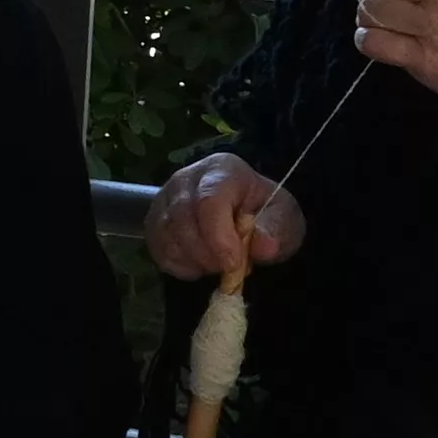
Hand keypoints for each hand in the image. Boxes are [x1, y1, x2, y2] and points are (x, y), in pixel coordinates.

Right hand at [148, 152, 304, 280]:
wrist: (242, 212)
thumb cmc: (264, 211)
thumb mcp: (284, 217)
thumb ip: (276, 229)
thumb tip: (265, 246)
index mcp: (221, 170)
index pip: (209, 201)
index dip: (219, 237)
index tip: (235, 263)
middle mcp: (185, 180)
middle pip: (183, 221)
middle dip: (208, 254)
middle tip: (230, 267)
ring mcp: (164, 200)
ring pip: (167, 238)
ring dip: (196, 261)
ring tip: (218, 262)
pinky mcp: (153, 222)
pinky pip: (158, 251)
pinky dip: (181, 266)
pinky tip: (201, 262)